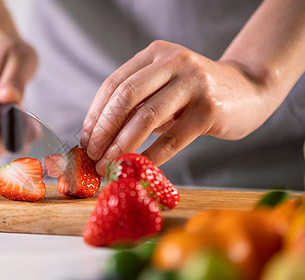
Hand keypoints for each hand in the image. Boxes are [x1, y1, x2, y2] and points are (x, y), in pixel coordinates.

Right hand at [0, 1, 36, 155]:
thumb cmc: (4, 49)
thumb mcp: (21, 57)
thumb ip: (15, 79)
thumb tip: (8, 97)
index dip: (9, 143)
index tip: (28, 135)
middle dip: (9, 141)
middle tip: (29, 127)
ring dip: (0, 137)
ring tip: (15, 118)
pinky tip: (0, 117)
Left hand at [80, 41, 271, 175]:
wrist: (249, 90)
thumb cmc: (196, 95)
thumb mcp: (164, 90)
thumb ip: (137, 105)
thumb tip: (99, 139)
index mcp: (154, 55)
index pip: (113, 84)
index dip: (95, 115)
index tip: (85, 141)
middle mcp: (172, 62)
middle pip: (125, 96)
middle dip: (103, 130)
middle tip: (92, 156)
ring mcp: (193, 83)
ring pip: (146, 117)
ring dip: (122, 146)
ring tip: (109, 166)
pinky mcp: (210, 108)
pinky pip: (172, 138)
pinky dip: (151, 157)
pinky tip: (138, 169)